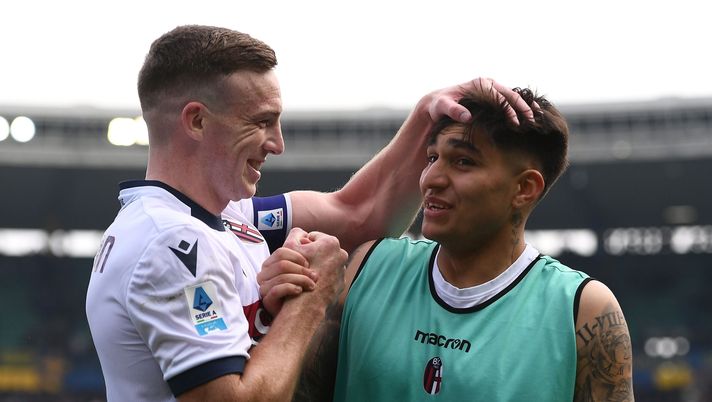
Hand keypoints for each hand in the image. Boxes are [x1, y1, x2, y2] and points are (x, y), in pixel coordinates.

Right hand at [258, 231, 317, 315]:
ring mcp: (265, 286)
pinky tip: (300, 291)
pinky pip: (276, 289)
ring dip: (301, 279)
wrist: (295, 316)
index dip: (298, 256)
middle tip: (315, 276)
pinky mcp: (267, 299)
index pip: (282, 251)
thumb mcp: (305, 268)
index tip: (311, 264)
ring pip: (282, 274)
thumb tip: (307, 235)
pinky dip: (291, 288)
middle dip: (301, 269)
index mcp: (272, 263)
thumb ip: (304, 250)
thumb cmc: (301, 291)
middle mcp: (265, 273)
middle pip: (282, 262)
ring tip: (312, 285)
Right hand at [286, 229, 347, 307]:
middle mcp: (341, 254)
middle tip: (301, 263)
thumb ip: (295, 234)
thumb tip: (302, 232)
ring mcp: (343, 269)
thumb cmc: (297, 272)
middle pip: (322, 250)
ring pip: (326, 263)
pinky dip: (322, 277)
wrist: (308, 300)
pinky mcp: (341, 282)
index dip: (302, 244)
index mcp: (331, 242)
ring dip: (317, 266)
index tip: (297, 253)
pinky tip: (312, 282)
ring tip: (306, 273)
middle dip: (312, 254)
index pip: (313, 237)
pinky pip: (330, 276)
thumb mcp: (290, 247)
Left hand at [423, 77, 538, 124]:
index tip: (515, 124)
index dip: (509, 110)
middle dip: (522, 108)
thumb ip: (453, 110)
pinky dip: (520, 107)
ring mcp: (492, 89)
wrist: (438, 103)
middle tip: (531, 121)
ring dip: (525, 106)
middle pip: (510, 95)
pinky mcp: (493, 96)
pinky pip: (509, 100)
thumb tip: (467, 116)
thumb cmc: (440, 105)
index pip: (499, 97)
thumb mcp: (442, 107)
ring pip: (513, 96)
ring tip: (536, 118)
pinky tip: (529, 116)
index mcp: (479, 85)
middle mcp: (488, 84)